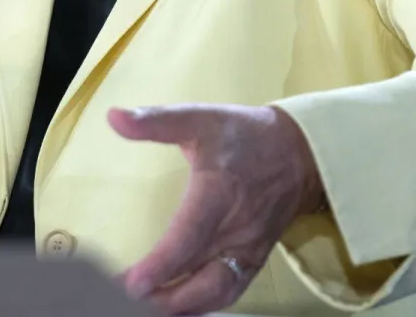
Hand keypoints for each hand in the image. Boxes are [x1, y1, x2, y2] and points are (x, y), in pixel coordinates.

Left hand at [110, 104, 324, 314]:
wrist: (301, 153)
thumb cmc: (246, 136)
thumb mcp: (200, 118)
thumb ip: (156, 121)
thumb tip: (114, 118)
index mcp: (219, 195)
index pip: (189, 239)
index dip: (161, 266)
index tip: (131, 284)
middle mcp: (236, 231)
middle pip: (200, 279)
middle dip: (163, 298)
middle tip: (126, 300)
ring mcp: (248, 250)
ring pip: (215, 293)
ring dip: (182, 307)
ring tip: (146, 309)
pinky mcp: (254, 261)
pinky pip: (229, 292)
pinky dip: (202, 306)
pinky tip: (178, 308)